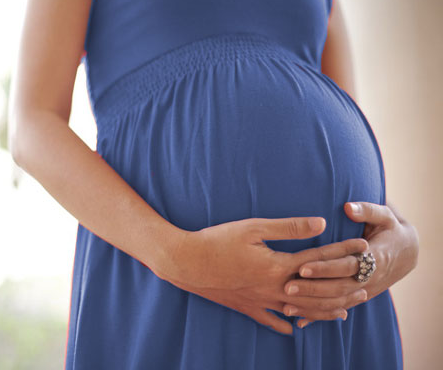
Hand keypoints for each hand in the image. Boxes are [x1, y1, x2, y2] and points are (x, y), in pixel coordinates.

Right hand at [159, 216, 368, 334]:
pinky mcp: (245, 307)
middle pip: (317, 291)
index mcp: (278, 266)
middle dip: (343, 288)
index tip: (362, 247)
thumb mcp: (253, 228)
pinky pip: (270, 320)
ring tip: (344, 311)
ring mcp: (260, 301)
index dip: (342, 252)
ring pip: (300, 310)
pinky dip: (285, 324)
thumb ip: (289, 227)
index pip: (319, 259)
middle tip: (365, 286)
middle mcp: (274, 288)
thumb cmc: (217, 240)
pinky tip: (294, 328)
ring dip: (324, 310)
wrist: (187, 262)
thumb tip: (320, 224)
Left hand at [284, 201, 418, 327]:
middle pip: (338, 288)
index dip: (324, 267)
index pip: (346, 265)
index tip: (302, 266)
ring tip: (287, 306)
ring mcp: (364, 291)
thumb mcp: (385, 216)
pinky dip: (320, 316)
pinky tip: (300, 321)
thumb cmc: (390, 229)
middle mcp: (369, 279)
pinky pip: (338, 309)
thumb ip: (367, 210)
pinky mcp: (357, 297)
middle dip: (312, 289)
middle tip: (287, 287)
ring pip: (337, 304)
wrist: (406, 253)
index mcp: (374, 258)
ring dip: (313, 307)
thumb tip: (348, 207)